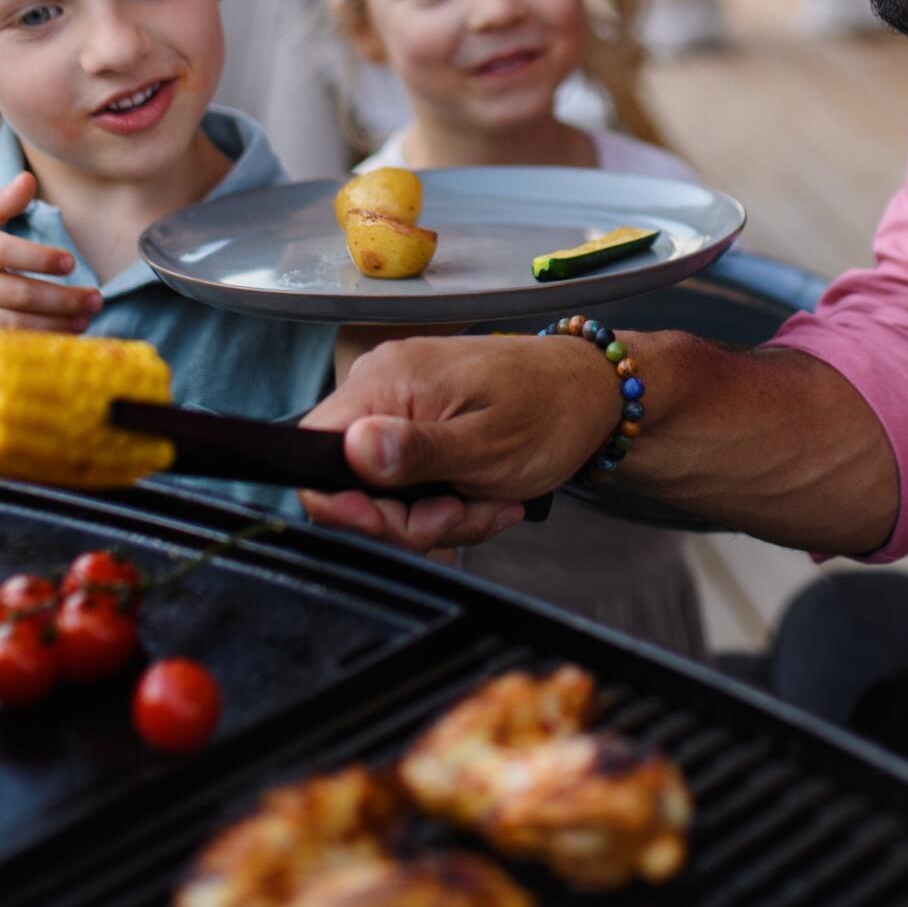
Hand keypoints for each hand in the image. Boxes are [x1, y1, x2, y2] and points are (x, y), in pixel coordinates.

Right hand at [0, 172, 103, 367]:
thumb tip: (28, 178)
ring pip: (12, 325)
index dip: (39, 258)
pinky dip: (31, 348)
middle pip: (15, 293)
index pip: (2, 250)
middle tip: (95, 300)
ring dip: (54, 326)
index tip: (70, 263)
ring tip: (85, 321)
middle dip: (61, 299)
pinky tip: (57, 344)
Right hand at [296, 333, 620, 548]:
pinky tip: (485, 495)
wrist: (592, 392)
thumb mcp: (488, 446)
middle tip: (462, 515)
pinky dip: (444, 500)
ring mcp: (400, 403)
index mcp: (389, 382)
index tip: (398, 524)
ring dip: (435, 515)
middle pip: (350, 482)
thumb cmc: (552, 411)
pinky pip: (407, 478)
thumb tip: (355, 450)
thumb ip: (418, 452)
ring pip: (382, 490)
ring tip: (489, 503)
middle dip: (407, 518)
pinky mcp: (418, 421)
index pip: (315, 453)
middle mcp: (382, 385)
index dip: (347, 504)